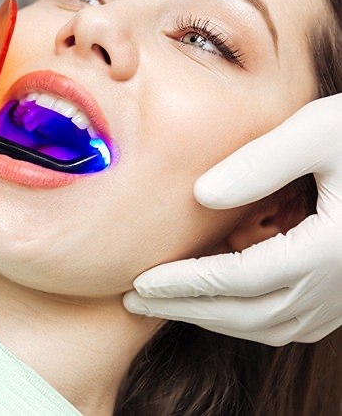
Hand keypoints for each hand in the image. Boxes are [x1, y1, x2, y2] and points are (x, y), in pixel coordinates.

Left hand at [124, 95, 341, 345]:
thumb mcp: (320, 131)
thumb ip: (262, 162)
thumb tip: (200, 195)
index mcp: (330, 248)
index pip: (239, 279)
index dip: (185, 284)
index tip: (141, 283)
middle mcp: (339, 284)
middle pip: (248, 313)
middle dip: (186, 309)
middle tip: (135, 301)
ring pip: (268, 326)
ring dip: (214, 318)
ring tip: (168, 304)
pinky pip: (289, 322)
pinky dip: (246, 318)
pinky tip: (222, 303)